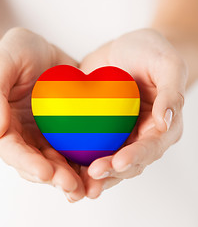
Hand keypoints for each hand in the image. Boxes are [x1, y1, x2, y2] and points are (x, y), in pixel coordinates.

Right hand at [0, 27, 84, 201]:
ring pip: (57, 160)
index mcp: (3, 125)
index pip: (13, 151)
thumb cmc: (17, 53)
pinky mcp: (65, 128)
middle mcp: (24, 135)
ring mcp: (46, 133)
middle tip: (73, 187)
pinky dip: (84, 159)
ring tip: (87, 187)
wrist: (40, 50)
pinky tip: (98, 166)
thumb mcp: (1, 64)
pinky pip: (74, 147)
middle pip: (37, 163)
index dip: (28, 164)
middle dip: (54, 178)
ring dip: (71, 176)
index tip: (46, 172)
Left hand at [79, 29, 187, 198]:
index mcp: (161, 126)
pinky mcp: (98, 128)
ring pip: (107, 160)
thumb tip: (166, 122)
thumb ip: (171, 93)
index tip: (118, 162)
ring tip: (77, 186)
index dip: (135, 157)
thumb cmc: (151, 53)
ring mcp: (118, 133)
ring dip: (93, 175)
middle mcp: (140, 135)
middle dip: (110, 173)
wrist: (127, 48)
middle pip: (127, 162)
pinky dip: (78, 159)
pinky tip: (64, 167)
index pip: (151, 147)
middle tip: (92, 177)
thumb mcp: (166, 65)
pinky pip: (88, 146)